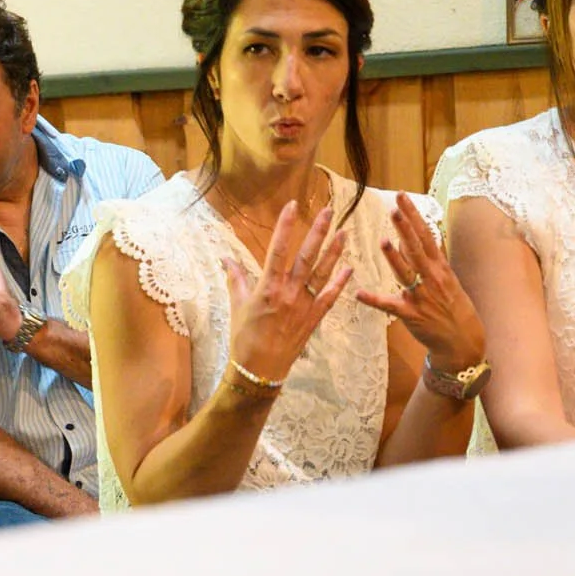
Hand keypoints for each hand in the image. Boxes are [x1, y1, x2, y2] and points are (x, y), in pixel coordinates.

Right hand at [224, 202, 351, 383]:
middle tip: (329, 211)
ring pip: (322, 273)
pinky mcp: (313, 319)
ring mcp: (303, 306)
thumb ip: (235, 278)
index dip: (286, 225)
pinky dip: (340, 283)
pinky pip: (329, 297)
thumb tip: (225, 258)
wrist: (259, 369)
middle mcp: (288, 293)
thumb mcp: (237, 305)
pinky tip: (349, 268)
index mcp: (267, 287)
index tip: (293, 205)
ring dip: (334, 252)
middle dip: (318, 232)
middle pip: (306, 256)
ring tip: (344, 232)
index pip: (277, 249)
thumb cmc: (244, 337)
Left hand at [354, 193, 485, 371]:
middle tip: (394, 208)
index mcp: (440, 267)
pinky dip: (374, 300)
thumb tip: (410, 239)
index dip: (414, 215)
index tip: (402, 197)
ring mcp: (422, 296)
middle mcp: (432, 278)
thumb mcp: (446, 279)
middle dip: (406, 228)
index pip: (426, 235)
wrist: (463, 340)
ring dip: (395, 258)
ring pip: (407, 273)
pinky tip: (359, 293)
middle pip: (417, 248)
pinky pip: (390, 306)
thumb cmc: (453, 307)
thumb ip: (428, 259)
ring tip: (383, 241)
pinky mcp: (412, 315)